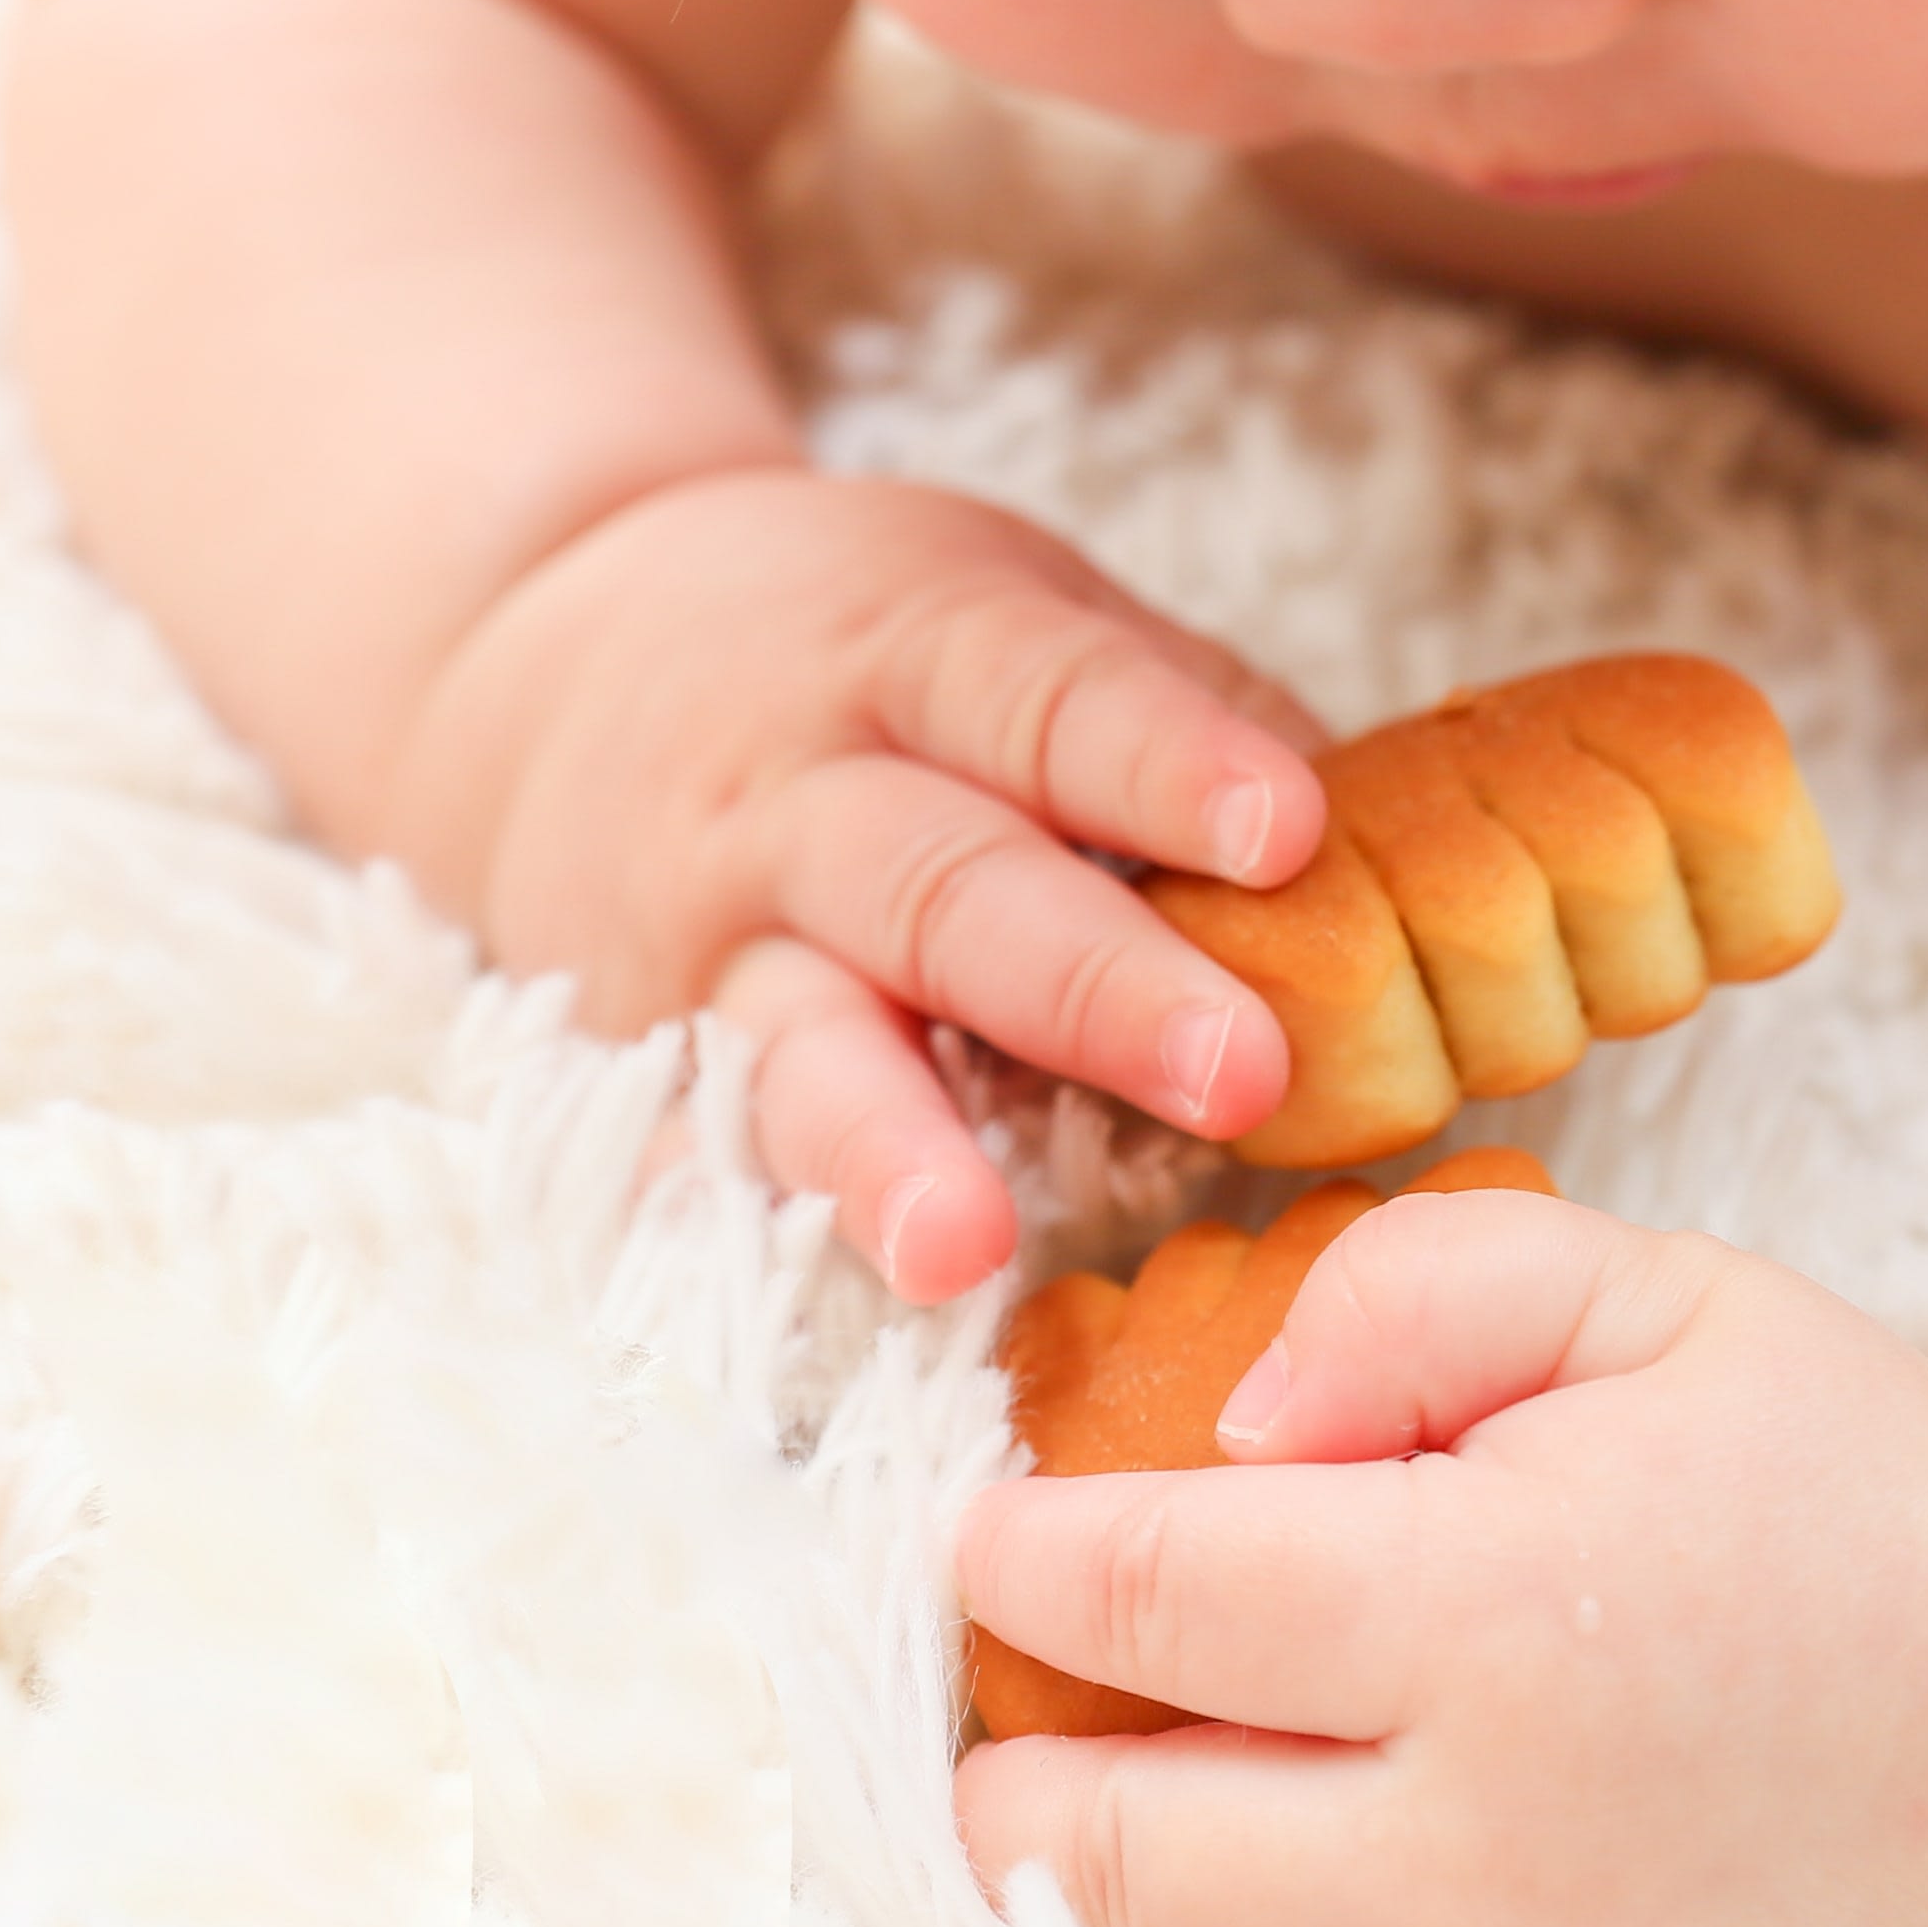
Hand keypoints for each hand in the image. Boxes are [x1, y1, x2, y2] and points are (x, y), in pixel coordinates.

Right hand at [379, 465, 1326, 1297]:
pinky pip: (690, 1157)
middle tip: (1241, 1070)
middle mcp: (802, 795)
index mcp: (917, 652)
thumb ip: (1174, 720)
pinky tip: (812, 1316)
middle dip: (1093, 986)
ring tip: (964, 1251)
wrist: (548, 651)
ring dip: (886, 1153)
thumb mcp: (1005, 611)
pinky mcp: (640, 1059)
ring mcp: (708, 940)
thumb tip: (1379, 853)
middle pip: (946, 889)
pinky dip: (751, 1232)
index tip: (1290, 831)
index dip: (1167, 765)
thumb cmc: (860, 652)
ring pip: (798, 1043)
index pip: (1049, 701)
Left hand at [953, 1189, 1927, 1926]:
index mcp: (1500, 1612)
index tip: (996, 1541)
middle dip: (1018, 1761)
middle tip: (1038, 1709)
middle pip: (1096, 1840)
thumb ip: (1427, 1295)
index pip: (1132, 1591)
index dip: (1014, 1558)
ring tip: (1180, 1841)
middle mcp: (1490, 1856)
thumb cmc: (1860, 1503)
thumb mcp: (1673, 1301)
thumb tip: (1233, 1420)